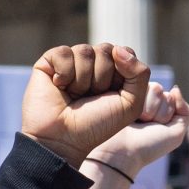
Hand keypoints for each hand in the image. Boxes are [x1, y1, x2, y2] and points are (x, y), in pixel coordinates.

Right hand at [21, 43, 149, 167]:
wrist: (62, 140)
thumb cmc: (96, 126)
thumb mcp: (131, 104)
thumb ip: (139, 74)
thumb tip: (119, 48)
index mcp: (112, 73)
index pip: (124, 53)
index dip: (121, 73)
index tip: (111, 95)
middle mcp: (92, 65)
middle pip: (106, 50)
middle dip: (101, 78)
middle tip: (89, 98)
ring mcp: (71, 62)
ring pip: (85, 51)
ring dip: (82, 80)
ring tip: (73, 96)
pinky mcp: (49, 61)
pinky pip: (64, 52)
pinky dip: (64, 73)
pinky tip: (59, 87)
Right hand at [87, 82, 188, 178]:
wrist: (122, 151)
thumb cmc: (149, 146)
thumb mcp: (176, 133)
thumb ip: (186, 112)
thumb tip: (175, 88)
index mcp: (163, 111)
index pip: (174, 99)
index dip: (168, 114)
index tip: (157, 128)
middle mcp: (150, 102)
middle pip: (165, 94)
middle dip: (159, 112)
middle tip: (146, 125)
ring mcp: (137, 96)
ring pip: (155, 89)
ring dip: (148, 108)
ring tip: (138, 120)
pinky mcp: (125, 91)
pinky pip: (141, 85)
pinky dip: (138, 101)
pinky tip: (130, 113)